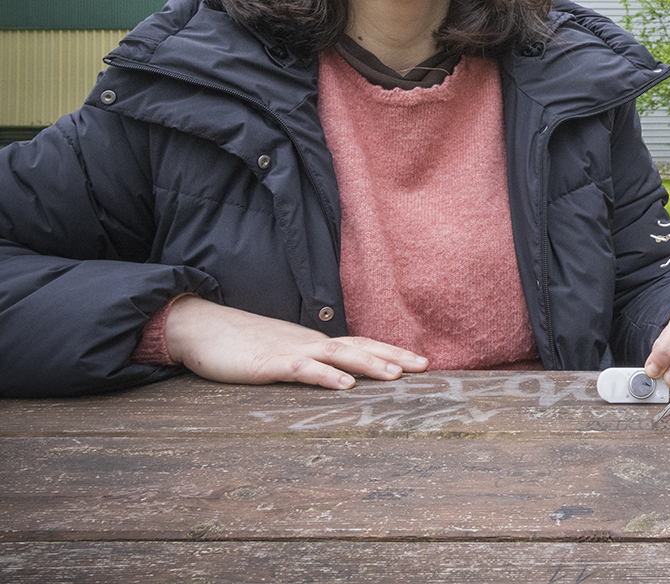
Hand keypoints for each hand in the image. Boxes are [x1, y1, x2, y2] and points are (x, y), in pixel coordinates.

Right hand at [163, 296, 428, 389]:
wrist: (200, 328)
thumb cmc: (240, 344)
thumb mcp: (280, 353)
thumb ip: (305, 363)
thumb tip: (329, 375)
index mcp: (314, 343)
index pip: (361, 344)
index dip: (390, 351)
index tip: (420, 361)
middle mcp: (309, 343)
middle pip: (359, 346)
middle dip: (393, 355)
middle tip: (425, 366)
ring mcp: (291, 351)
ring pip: (338, 356)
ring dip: (369, 364)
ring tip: (396, 375)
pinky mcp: (269, 363)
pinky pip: (303, 369)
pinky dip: (326, 376)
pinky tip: (345, 386)